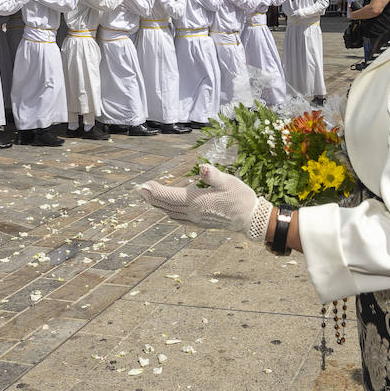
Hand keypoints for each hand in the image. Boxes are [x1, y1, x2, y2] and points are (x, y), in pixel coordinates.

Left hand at [138, 164, 270, 236]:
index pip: (169, 196)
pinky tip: (168, 209)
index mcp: (197, 202)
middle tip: (139, 190)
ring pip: (170, 213)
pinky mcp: (200, 223)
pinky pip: (179, 218)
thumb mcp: (228, 182)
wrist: (250, 219)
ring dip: (158, 205)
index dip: (155, 190)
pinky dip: (169, 212)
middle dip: (151, 197)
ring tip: (149, 197)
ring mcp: (196, 220)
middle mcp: (193, 213)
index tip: (143, 185)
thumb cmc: (240, 198)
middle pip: (165, 205)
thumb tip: (202, 167)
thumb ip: (213, 175)